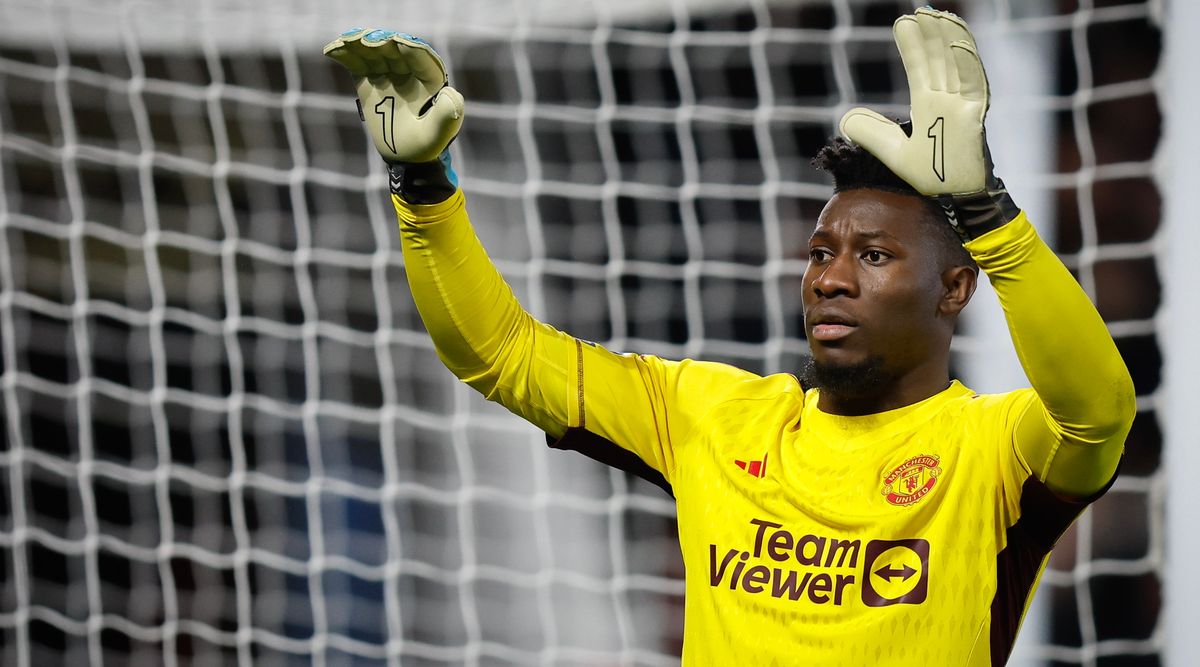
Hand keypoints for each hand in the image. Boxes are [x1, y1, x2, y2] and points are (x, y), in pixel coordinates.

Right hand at [323, 29, 463, 163]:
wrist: (405, 157)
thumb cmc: (425, 145)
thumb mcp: (437, 133)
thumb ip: (447, 114)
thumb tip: (450, 92)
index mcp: (430, 80)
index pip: (421, 58)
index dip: (410, 49)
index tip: (398, 43)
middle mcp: (409, 72)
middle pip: (394, 50)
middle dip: (381, 43)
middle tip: (368, 41)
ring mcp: (387, 74)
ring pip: (372, 53)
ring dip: (359, 45)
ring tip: (347, 41)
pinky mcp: (368, 81)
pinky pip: (355, 63)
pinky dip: (344, 55)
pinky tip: (331, 51)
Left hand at [839, 8, 988, 196]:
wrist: (956, 198)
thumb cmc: (932, 175)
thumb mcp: (894, 152)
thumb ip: (872, 134)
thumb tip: (845, 119)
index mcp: (930, 104)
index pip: (920, 68)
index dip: (913, 45)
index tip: (903, 22)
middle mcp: (948, 100)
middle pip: (938, 60)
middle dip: (929, 35)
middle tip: (920, 10)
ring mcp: (963, 106)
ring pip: (957, 64)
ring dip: (948, 39)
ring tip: (939, 15)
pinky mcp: (975, 116)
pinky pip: (974, 85)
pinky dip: (967, 64)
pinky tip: (957, 43)